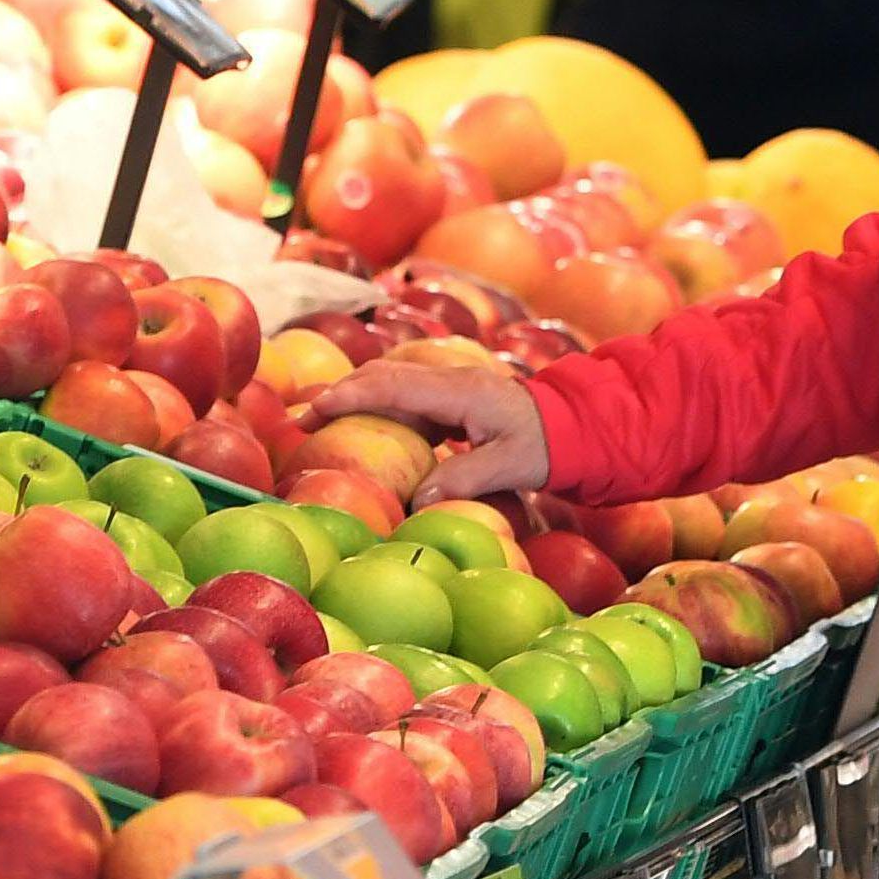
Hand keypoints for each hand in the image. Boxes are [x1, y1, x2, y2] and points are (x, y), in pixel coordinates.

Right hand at [306, 357, 548, 504]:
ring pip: (390, 383)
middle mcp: (449, 380)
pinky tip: (365, 432)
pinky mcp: (453, 399)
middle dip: (338, 394)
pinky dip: (378, 409)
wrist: (578, 424)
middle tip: (300, 419)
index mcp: (458, 392)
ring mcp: (450, 386)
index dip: (347, 397)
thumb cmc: (548, 445)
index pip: (390, 387)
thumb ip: (464, 479)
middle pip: (381, 377)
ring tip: (320, 422)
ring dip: (354, 398)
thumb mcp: (512, 467)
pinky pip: (406, 398)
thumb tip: (417, 500)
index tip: (312, 412)